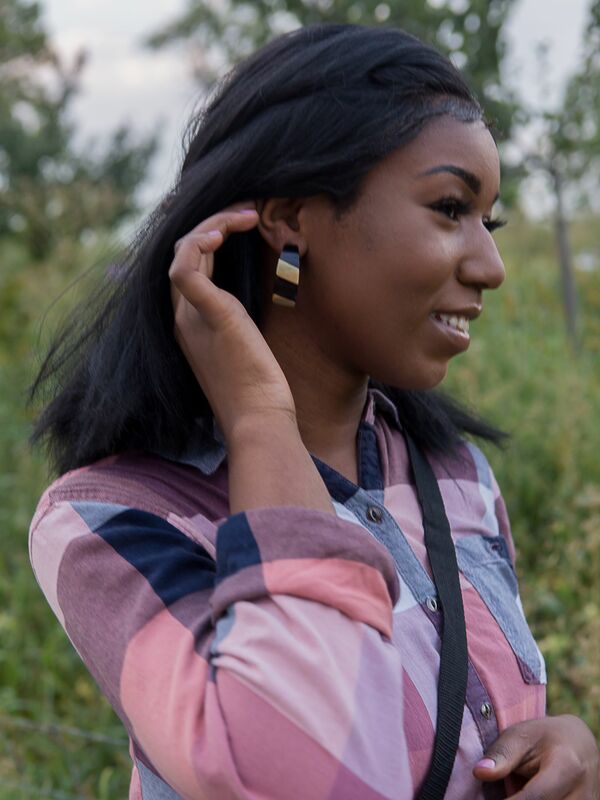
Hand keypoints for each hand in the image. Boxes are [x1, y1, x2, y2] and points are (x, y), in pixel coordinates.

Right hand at [169, 200, 296, 440]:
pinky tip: (229, 230)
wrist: (260, 423)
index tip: (243, 227)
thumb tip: (254, 306)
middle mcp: (183, 318)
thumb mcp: (247, 350)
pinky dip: (203, 241)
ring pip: (183, 252)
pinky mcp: (209, 316)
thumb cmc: (260, 392)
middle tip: (249, 213)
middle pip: (182, 254)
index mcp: (190, 324)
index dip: (209, 241)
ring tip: (247, 214)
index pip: (187, 268)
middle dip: (213, 225)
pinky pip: (187, 266)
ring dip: (213, 224)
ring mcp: (191, 317)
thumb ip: (241, 324)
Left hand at [473, 714, 599, 798]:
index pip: (535, 797)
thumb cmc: (543, 737)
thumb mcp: (520, 736)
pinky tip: (525, 796)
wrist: (579, 743)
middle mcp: (583, 791)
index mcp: (566, 766)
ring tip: (514, 789)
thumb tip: (479, 772)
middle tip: (503, 792)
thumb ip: (502, 756)